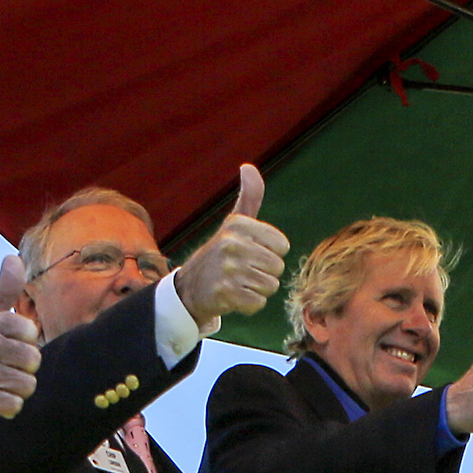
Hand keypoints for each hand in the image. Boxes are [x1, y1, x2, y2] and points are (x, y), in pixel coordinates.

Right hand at [0, 256, 41, 430]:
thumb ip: (5, 289)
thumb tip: (13, 257)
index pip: (31, 331)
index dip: (24, 343)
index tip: (6, 345)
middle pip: (33, 360)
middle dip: (23, 368)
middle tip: (1, 367)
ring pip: (27, 384)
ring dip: (16, 388)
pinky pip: (15, 404)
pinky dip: (8, 407)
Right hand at [172, 163, 285, 327]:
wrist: (190, 287)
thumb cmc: (220, 254)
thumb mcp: (234, 223)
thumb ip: (249, 197)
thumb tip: (249, 168)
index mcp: (238, 225)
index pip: (282, 246)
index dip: (271, 253)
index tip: (251, 253)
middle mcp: (231, 243)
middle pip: (277, 267)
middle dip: (265, 274)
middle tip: (244, 271)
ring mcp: (227, 269)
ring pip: (269, 286)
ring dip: (257, 289)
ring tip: (239, 283)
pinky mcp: (224, 293)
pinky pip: (258, 303)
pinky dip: (249, 305)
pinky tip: (234, 296)